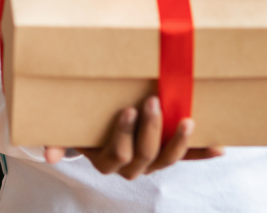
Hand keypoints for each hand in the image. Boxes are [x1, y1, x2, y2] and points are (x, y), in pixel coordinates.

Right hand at [44, 97, 222, 178]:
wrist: (97, 123)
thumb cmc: (82, 120)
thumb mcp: (68, 127)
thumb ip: (58, 138)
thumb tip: (48, 155)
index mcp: (106, 159)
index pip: (117, 154)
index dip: (124, 135)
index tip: (128, 109)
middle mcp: (130, 166)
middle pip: (143, 156)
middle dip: (151, 129)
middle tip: (153, 100)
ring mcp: (151, 161)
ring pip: (167, 160)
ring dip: (178, 141)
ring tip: (187, 120)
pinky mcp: (168, 153)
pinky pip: (188, 157)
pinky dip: (203, 152)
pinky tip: (219, 146)